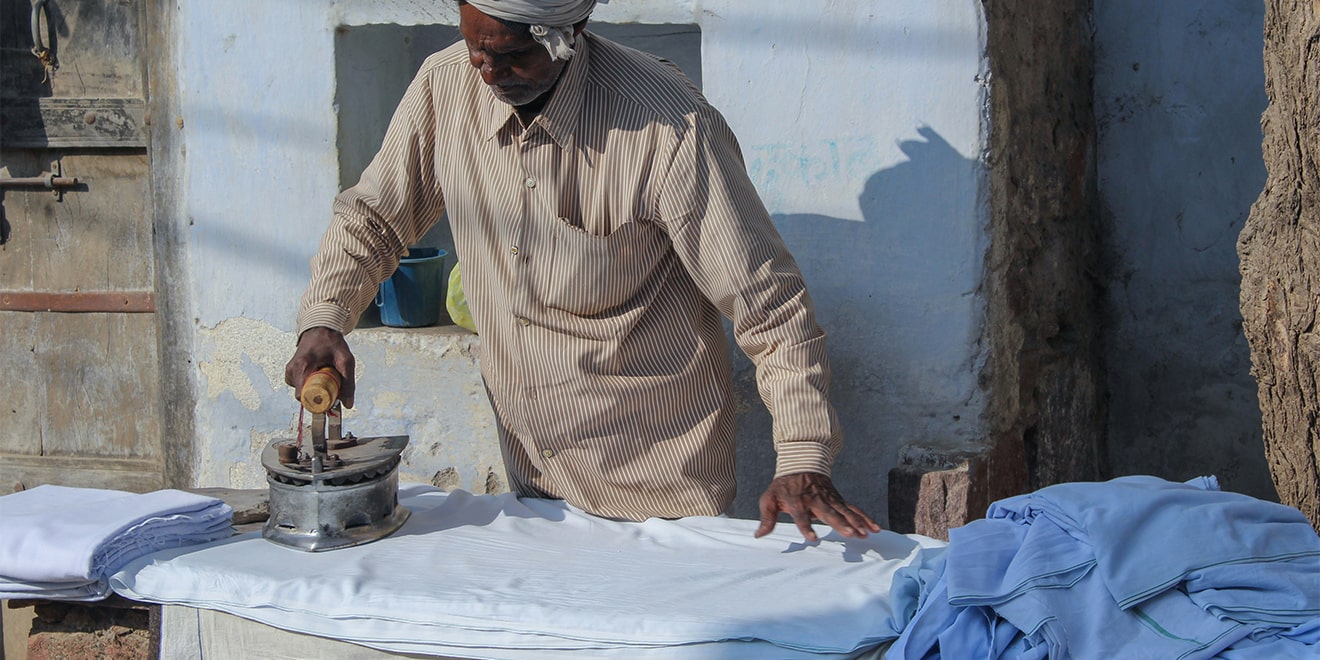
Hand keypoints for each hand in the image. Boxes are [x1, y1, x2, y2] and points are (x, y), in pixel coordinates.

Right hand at [284, 327, 356, 407]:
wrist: (320, 329)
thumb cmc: (332, 342)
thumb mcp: (346, 361)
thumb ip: (348, 383)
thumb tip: (347, 404)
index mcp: (303, 366)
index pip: (304, 396)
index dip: (318, 402)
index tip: (330, 399)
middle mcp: (293, 370)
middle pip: (304, 397)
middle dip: (319, 396)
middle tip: (332, 384)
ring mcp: (290, 371)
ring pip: (302, 393)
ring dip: (315, 390)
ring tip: (325, 375)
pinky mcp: (290, 372)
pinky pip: (300, 387)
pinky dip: (310, 385)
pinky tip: (317, 374)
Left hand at [755, 472, 880, 541]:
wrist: (801, 464)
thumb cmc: (783, 486)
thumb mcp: (769, 499)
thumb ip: (767, 518)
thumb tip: (759, 535)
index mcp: (797, 502)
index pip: (801, 516)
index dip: (806, 527)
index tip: (813, 539)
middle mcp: (816, 501)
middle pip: (829, 514)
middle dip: (841, 524)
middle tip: (852, 534)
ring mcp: (830, 499)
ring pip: (845, 512)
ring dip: (856, 523)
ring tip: (866, 534)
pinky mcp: (839, 500)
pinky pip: (854, 509)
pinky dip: (865, 518)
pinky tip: (874, 529)